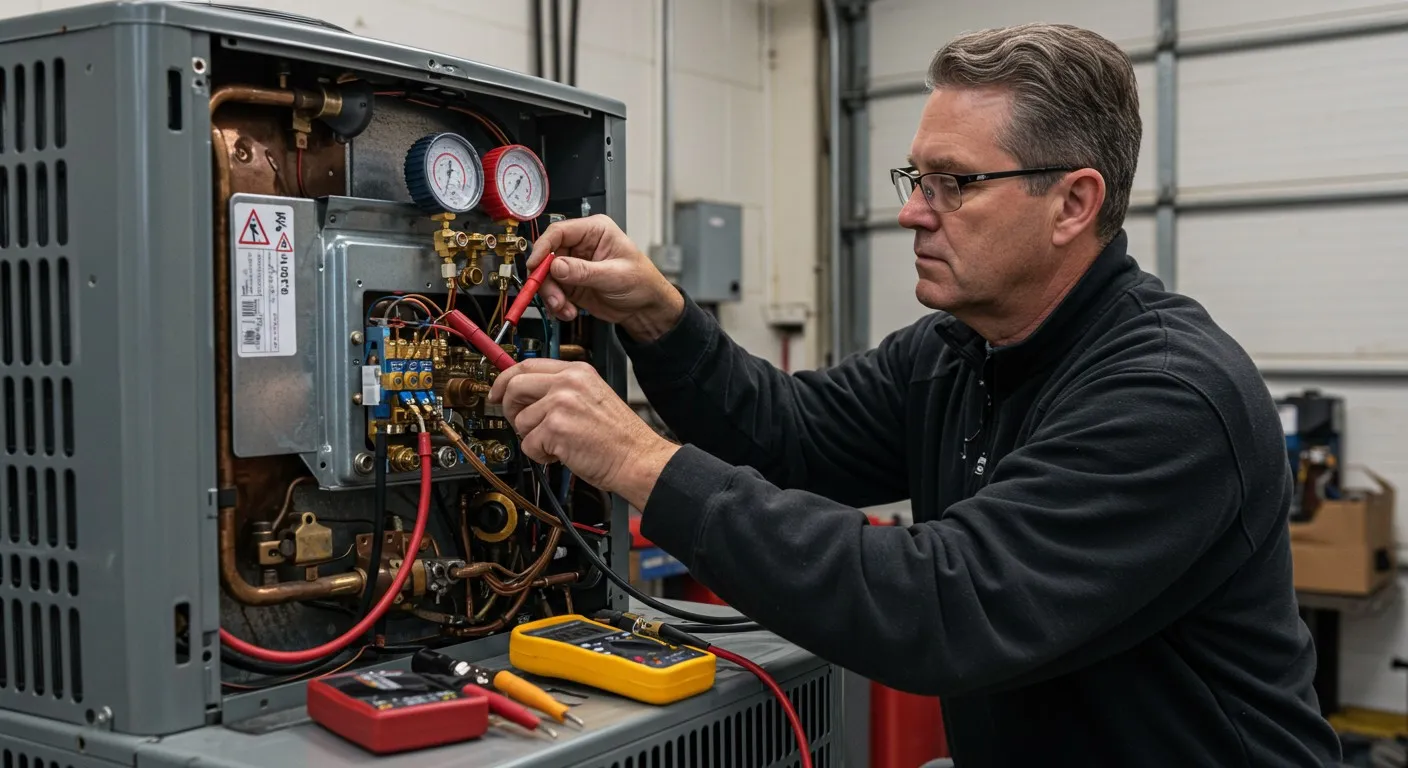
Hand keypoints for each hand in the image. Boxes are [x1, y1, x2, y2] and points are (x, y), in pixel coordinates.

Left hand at [489, 358, 679, 508]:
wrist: (638, 458)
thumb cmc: (618, 437)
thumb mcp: (592, 396)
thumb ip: (561, 390)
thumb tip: (524, 394)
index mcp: (577, 371)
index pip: (528, 364)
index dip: (505, 379)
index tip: (496, 392)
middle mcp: (568, 382)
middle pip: (513, 385)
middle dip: (508, 408)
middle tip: (521, 424)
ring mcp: (561, 404)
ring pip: (519, 420)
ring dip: (533, 438)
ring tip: (558, 443)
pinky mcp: (556, 428)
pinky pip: (528, 444)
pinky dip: (541, 456)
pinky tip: (563, 454)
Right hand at [525, 214, 684, 341]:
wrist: (645, 309)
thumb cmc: (642, 282)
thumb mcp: (614, 275)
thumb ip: (584, 271)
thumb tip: (557, 265)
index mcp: (595, 231)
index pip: (559, 231)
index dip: (543, 247)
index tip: (535, 265)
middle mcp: (581, 246)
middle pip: (548, 256)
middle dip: (546, 279)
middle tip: (553, 296)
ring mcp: (574, 265)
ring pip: (547, 276)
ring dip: (551, 295)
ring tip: (564, 308)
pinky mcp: (571, 284)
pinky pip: (553, 292)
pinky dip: (556, 304)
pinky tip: (569, 311)